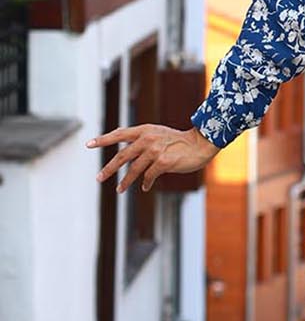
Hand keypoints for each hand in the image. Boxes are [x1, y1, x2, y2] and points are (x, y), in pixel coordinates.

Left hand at [86, 125, 220, 192]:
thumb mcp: (157, 133)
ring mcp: (155, 150)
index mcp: (144, 130)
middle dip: (109, 169)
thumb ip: (141, 138)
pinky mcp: (163, 162)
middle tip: (99, 178)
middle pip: (122, 156)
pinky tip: (144, 187)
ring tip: (120, 190)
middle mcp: (147, 139)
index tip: (89, 144)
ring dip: (126, 181)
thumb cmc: (178, 140)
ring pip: (134, 169)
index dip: (104, 139)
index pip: (119, 134)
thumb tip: (122, 142)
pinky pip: (148, 176)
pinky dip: (145, 183)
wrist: (199, 144)